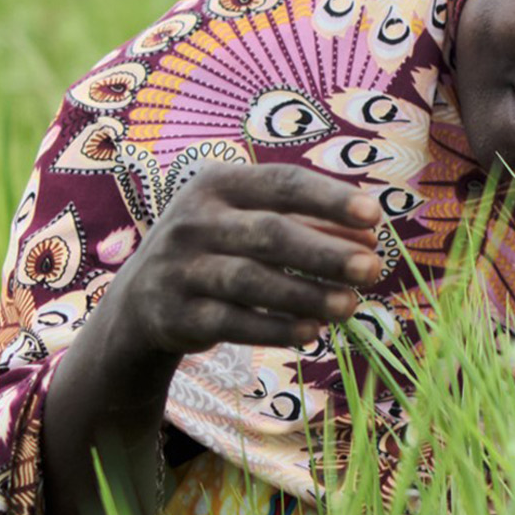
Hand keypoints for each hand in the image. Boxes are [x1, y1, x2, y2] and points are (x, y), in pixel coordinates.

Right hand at [93, 162, 383, 360]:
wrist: (140, 300)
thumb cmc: (218, 249)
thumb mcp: (251, 223)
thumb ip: (308, 225)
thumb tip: (370, 239)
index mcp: (219, 184)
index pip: (283, 183)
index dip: (330, 198)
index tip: (375, 216)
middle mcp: (194, 220)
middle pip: (270, 234)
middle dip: (326, 252)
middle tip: (374, 269)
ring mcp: (179, 267)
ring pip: (251, 280)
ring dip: (306, 294)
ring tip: (350, 306)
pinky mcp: (173, 313)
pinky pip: (230, 321)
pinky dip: (273, 328)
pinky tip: (311, 332)